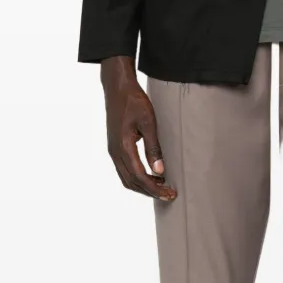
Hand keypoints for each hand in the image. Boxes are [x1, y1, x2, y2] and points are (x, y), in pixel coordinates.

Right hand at [100, 57, 176, 199]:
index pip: (139, 177)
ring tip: (162, 186)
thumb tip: (160, 171)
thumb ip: (154, 148)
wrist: (117, 88)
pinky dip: (137, 178)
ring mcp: (113, 150)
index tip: (170, 193)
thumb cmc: (134, 101)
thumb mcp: (148, 122)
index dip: (155, 188)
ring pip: (126, 178)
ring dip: (143, 186)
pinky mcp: (114, 147)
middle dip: (150, 191)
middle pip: (132, 182)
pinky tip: (151, 175)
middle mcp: (115, 152)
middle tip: (169, 194)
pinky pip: (124, 170)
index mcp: (123, 147)